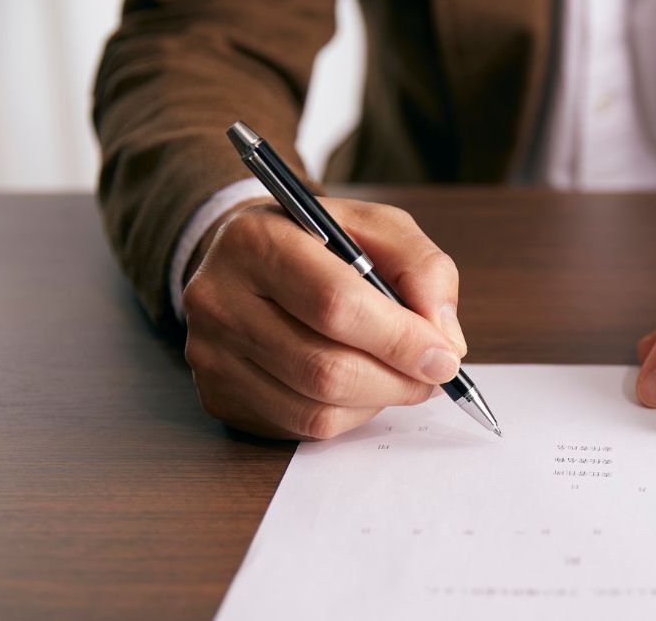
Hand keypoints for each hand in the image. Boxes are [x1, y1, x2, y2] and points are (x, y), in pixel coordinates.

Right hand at [182, 197, 466, 438]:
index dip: (399, 338)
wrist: (249, 259)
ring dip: (378, 401)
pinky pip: (301, 426)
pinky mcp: (217, 394)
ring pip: (315, 407)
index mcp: (257, 239)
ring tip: (403, 377)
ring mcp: (210, 353)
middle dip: (397, 379)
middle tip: (434, 375)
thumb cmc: (321, 244)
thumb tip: (445, 338)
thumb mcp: (377, 228)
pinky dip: (349, 415)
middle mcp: (219, 298)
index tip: (446, 356)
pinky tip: (362, 387)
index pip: (335, 304)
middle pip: (324, 367)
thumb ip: (422, 269)